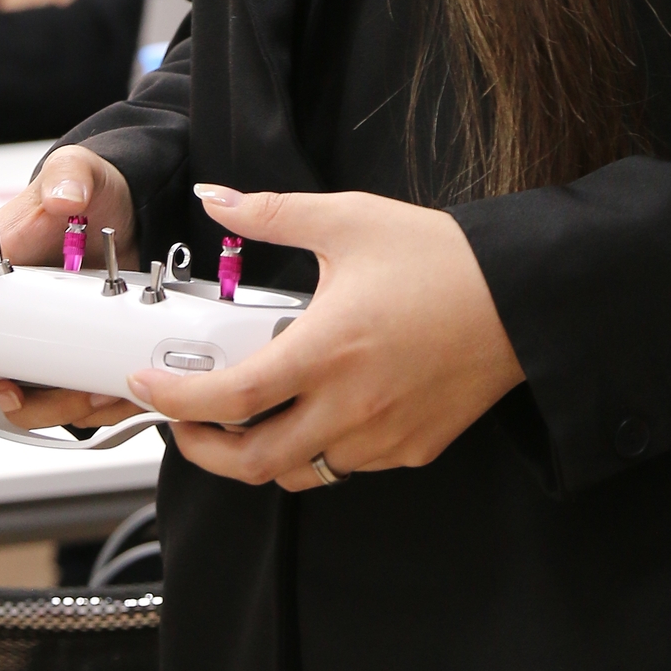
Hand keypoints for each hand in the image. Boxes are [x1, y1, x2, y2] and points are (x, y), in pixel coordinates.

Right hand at [0, 145, 140, 430]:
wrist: (120, 215)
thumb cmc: (82, 194)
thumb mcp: (79, 174)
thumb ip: (70, 174)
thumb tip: (65, 195)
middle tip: (19, 398)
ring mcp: (14, 337)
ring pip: (0, 395)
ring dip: (36, 410)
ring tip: (81, 396)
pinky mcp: (46, 355)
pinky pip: (42, 397)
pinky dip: (66, 408)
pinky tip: (98, 394)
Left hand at [128, 185, 525, 492]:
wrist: (520, 295)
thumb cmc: (441, 258)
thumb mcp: (348, 221)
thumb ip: (273, 214)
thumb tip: (217, 198)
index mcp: (327, 350)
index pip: (232, 399)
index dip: (179, 400)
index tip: (150, 387)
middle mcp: (352, 406)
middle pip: (254, 464)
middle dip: (205, 450)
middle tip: (187, 421)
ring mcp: (384, 437)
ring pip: (300, 472)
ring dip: (261, 454)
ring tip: (247, 416)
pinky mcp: (413, 449)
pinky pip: (348, 466)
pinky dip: (319, 448)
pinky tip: (318, 409)